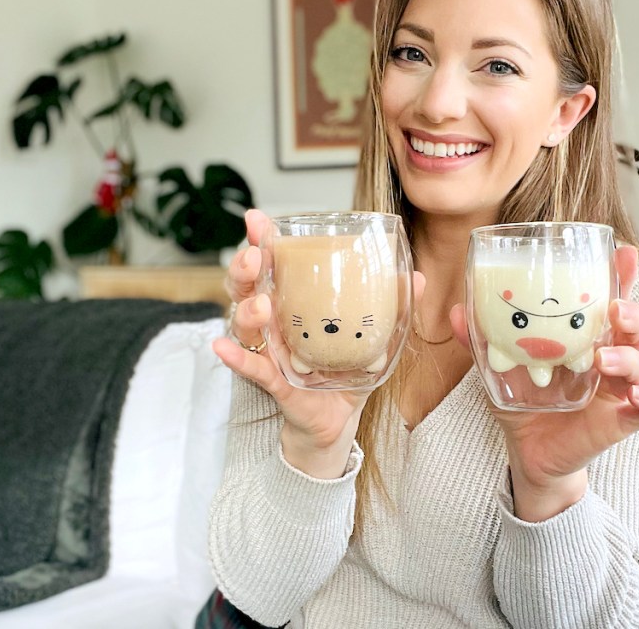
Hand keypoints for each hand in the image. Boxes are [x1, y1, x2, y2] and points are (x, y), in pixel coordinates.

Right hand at [213, 209, 425, 477]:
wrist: (340, 418)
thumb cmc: (348, 368)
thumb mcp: (374, 335)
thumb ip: (393, 305)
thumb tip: (416, 277)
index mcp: (294, 300)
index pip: (274, 263)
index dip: (262, 239)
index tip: (257, 220)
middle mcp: (274, 320)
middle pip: (248, 285)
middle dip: (246, 267)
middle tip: (256, 258)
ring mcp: (270, 349)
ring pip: (245, 322)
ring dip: (247, 309)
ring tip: (261, 305)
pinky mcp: (272, 380)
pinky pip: (249, 367)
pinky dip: (235, 357)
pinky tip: (222, 347)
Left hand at [449, 245, 638, 519]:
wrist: (527, 453)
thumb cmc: (522, 402)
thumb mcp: (499, 369)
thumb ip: (482, 341)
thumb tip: (457, 311)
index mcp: (585, 336)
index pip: (609, 299)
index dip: (622, 276)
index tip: (624, 254)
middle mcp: (608, 356)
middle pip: (636, 327)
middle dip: (632, 312)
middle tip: (614, 309)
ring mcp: (618, 388)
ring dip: (629, 357)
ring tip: (604, 359)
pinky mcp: (621, 421)